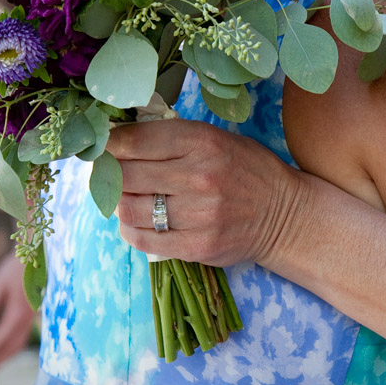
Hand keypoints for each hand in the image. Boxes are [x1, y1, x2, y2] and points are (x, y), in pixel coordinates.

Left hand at [0, 253, 37, 374]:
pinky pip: (23, 336)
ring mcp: (32, 317)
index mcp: (17, 314)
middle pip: (11, 347)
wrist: (38, 255)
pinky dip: (13, 347)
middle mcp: (26, 320)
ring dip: (5, 357)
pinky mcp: (33, 313)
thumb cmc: (16, 267)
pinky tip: (6, 347)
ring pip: (19, 343)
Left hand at [107, 117, 304, 266]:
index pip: (135, 141)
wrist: (284, 214)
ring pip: (128, 209)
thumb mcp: (217, 138)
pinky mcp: (197, 247)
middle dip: (108, 173)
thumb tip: (120, 139)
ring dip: (118, 203)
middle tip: (106, 173)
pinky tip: (136, 221)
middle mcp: (199, 177)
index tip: (101, 147)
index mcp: (202, 141)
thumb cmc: (246, 169)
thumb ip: (172, 138)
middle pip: (125, 175)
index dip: (109, 144)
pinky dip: (130, 229)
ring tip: (124, 197)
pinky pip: (143, 240)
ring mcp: (198, 215)